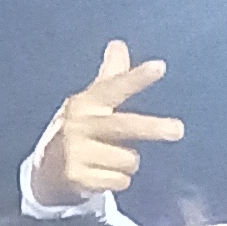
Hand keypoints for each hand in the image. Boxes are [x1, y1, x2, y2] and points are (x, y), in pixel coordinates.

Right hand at [21, 39, 182, 206]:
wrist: (47, 172)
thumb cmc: (79, 131)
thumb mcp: (90, 103)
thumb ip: (110, 77)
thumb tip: (118, 44)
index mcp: (85, 103)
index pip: (114, 87)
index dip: (137, 78)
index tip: (160, 66)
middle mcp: (79, 126)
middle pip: (125, 126)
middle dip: (153, 128)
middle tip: (179, 130)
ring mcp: (76, 152)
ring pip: (129, 160)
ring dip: (128, 164)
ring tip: (109, 161)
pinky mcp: (78, 178)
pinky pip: (120, 181)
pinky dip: (118, 181)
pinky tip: (101, 177)